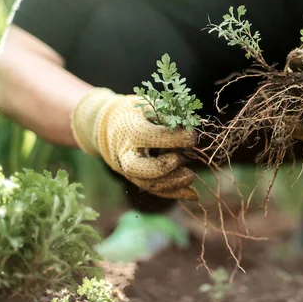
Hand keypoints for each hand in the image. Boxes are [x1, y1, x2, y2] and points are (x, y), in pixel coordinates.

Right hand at [71, 88, 198, 200]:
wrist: (109, 127)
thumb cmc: (135, 113)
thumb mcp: (148, 106)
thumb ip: (167, 114)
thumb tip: (191, 124)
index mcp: (130, 130)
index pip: (150, 136)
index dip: (174, 138)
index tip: (192, 136)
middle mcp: (126, 153)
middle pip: (140, 168)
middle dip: (163, 167)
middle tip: (181, 159)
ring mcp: (130, 170)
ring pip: (149, 184)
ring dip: (173, 184)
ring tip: (190, 176)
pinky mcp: (138, 179)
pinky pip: (156, 190)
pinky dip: (175, 194)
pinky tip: (193, 195)